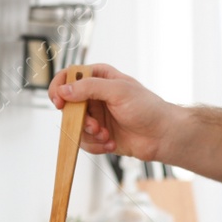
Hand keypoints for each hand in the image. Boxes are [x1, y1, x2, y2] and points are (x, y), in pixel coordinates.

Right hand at [48, 63, 178, 160]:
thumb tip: (64, 89)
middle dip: (78, 119)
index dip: (59, 87)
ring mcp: (96, 116)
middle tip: (93, 125)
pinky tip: (111, 143)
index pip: (69, 76)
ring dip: (89, 134)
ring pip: (74, 126)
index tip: (59, 101)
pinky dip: (95, 145)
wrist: (163, 135)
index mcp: (99, 78)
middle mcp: (95, 96)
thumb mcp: (118, 91)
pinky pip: (84, 141)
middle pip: (68, 105)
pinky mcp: (99, 134)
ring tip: (106, 135)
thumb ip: (89, 88)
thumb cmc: (148, 108)